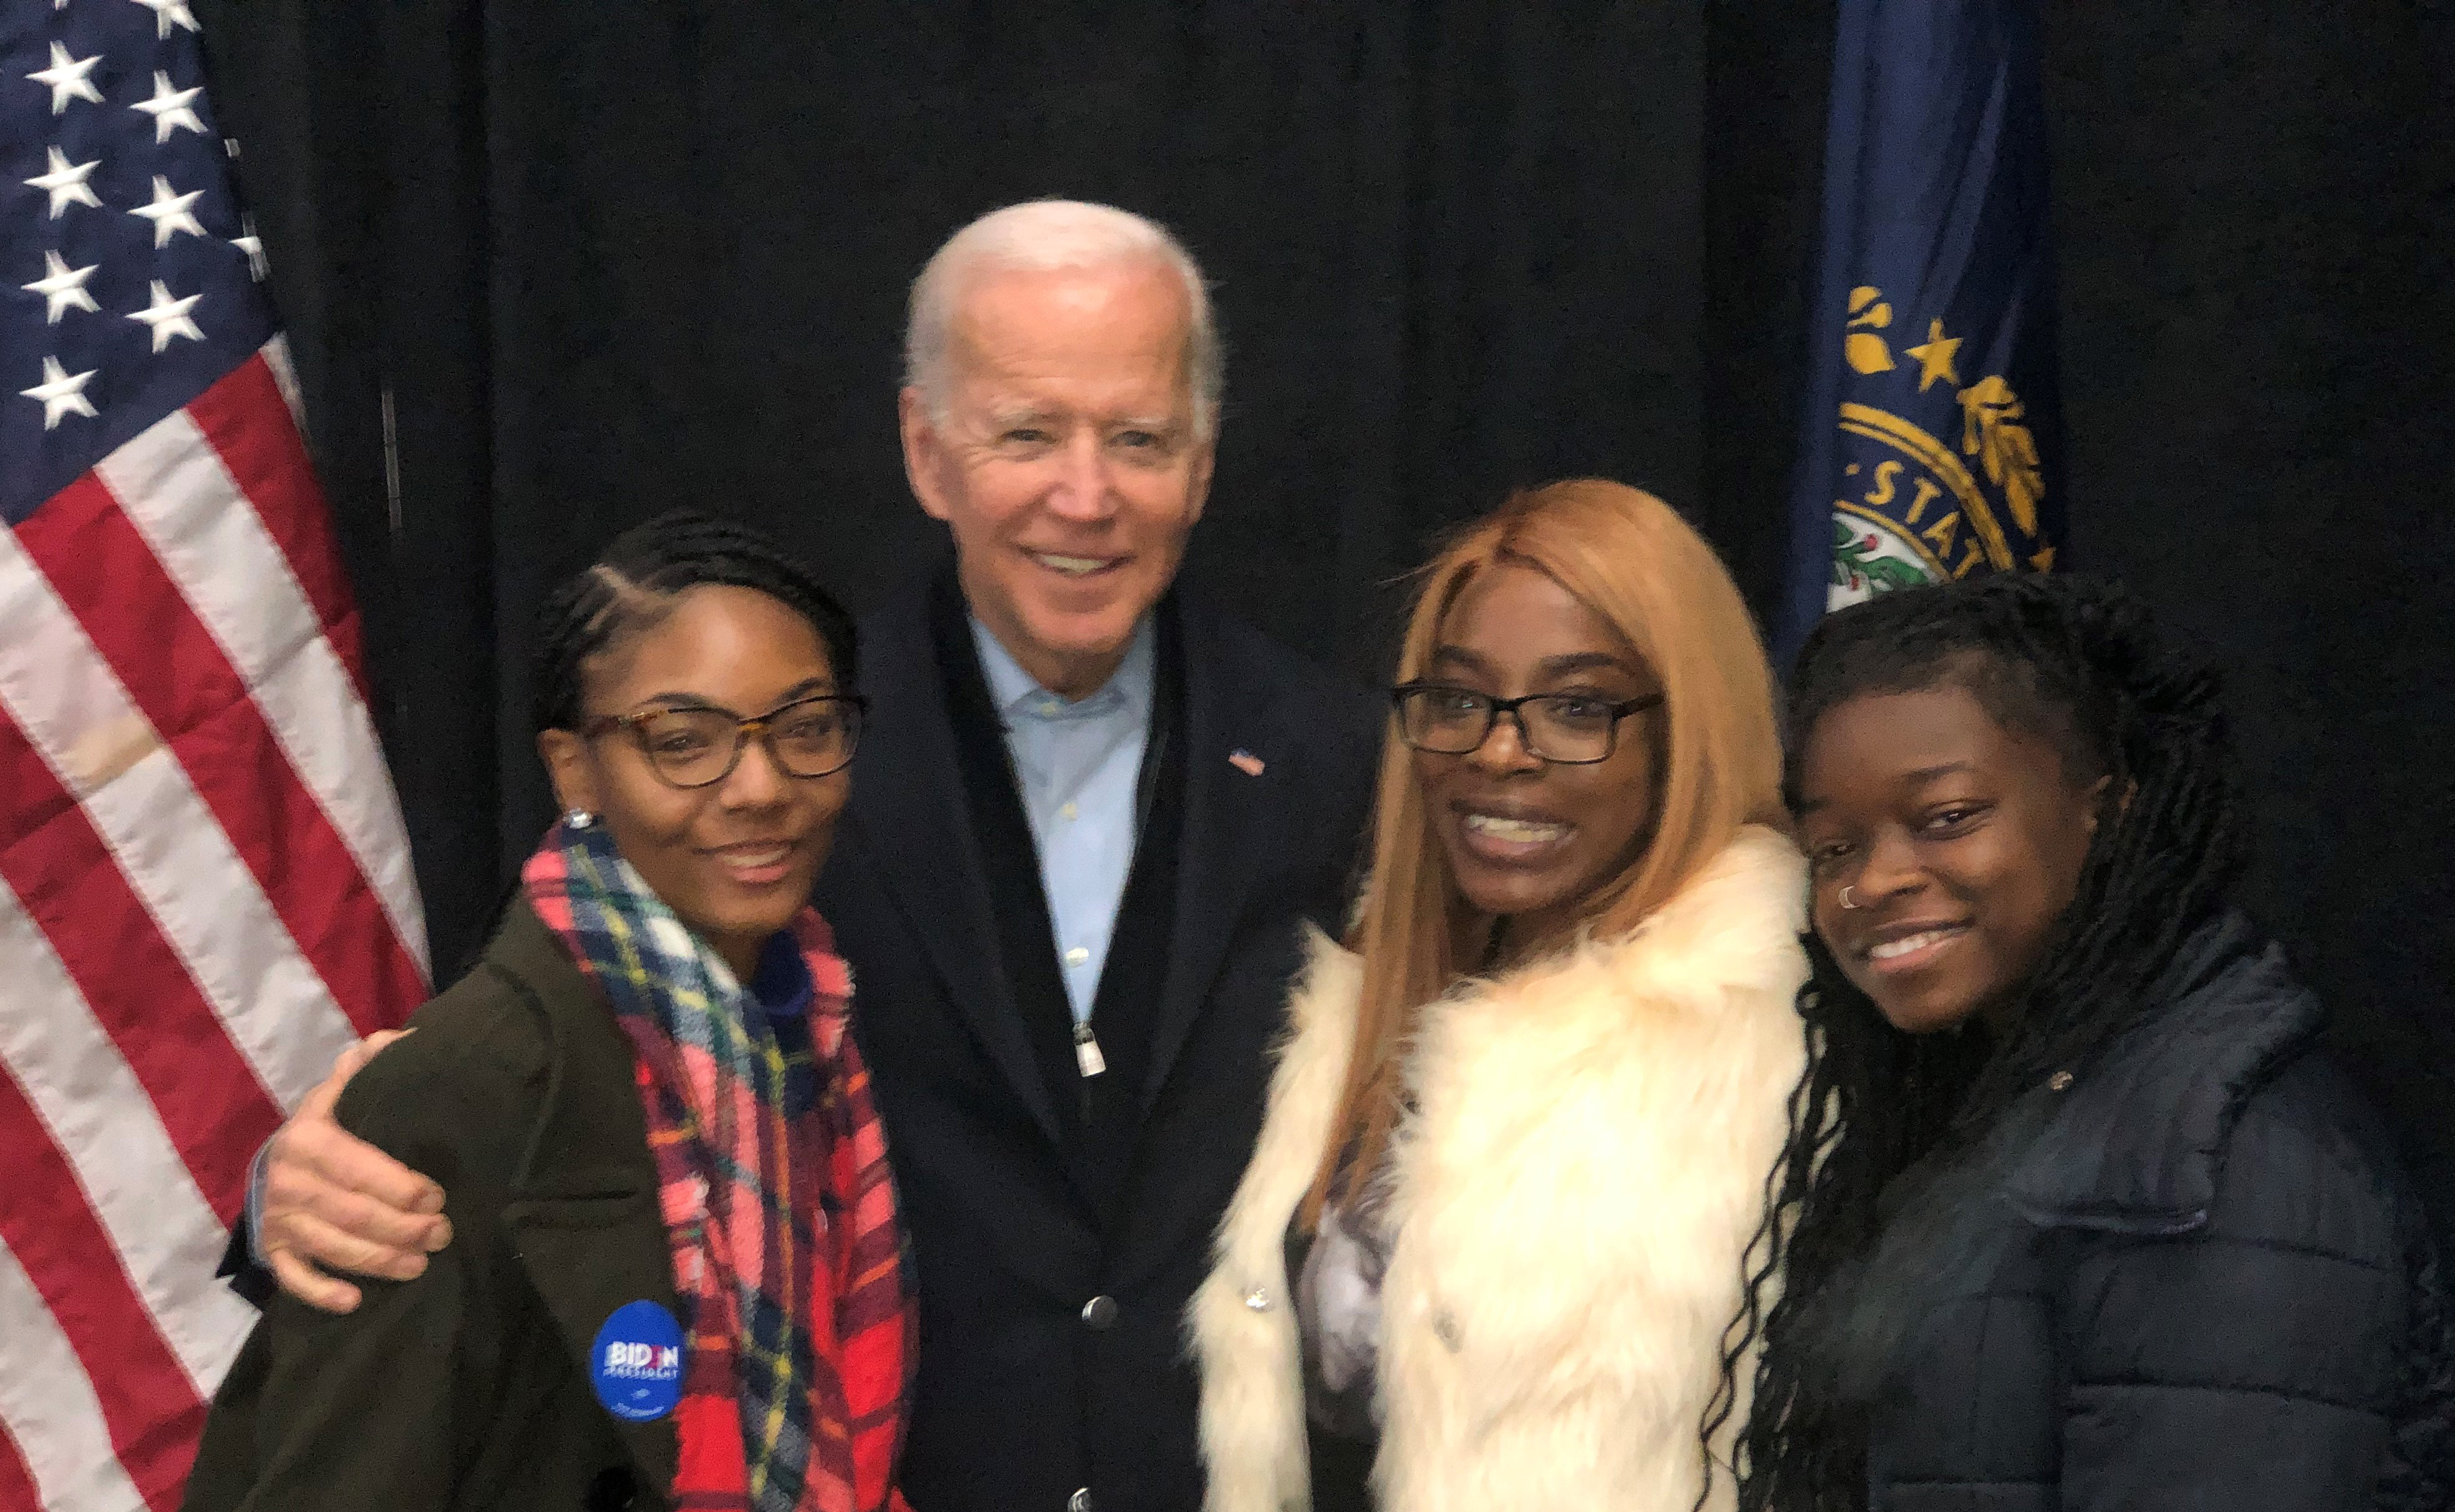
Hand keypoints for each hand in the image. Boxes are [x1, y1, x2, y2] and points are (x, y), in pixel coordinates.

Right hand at [260, 1030, 453, 1313]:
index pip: (358, 1166)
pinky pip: (293, 1277)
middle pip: (351, 1213)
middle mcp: (287, 1178)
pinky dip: (322, 1291)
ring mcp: (277, 1217)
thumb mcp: (347, 1086)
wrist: (281, 1156)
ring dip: (379, 1261)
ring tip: (420, 1264)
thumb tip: (405, 1040)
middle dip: (403, 1229)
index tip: (438, 1197)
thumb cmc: (334, 1122)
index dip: (400, 1186)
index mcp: (308, 1135)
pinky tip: (355, 1300)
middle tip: (442, 1233)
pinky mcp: (273, 1248)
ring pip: (332, 1247)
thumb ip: (372, 1062)